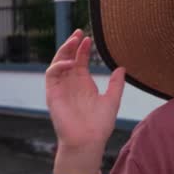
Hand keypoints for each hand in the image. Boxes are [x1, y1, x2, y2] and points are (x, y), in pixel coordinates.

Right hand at [45, 29, 125, 155]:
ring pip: (58, 63)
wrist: (88, 141)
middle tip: (79, 32)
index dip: (83, 48)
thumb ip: (116, 85)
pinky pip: (51, 75)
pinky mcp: (53, 94)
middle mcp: (71, 83)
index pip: (80, 60)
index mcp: (83, 83)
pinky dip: (59, 65)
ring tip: (73, 40)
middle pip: (68, 58)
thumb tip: (121, 68)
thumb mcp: (112, 101)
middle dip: (72, 44)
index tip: (89, 38)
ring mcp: (61, 88)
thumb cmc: (99, 126)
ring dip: (64, 50)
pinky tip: (71, 62)